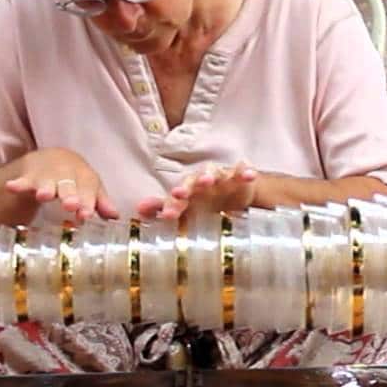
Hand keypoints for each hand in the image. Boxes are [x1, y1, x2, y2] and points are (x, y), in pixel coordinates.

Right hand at [3, 148, 121, 223]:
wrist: (49, 159)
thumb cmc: (74, 179)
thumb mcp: (88, 188)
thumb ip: (99, 202)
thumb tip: (115, 216)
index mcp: (84, 176)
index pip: (88, 187)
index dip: (88, 201)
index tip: (86, 214)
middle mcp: (66, 173)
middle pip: (68, 183)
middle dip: (70, 194)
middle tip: (70, 205)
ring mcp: (46, 174)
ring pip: (47, 181)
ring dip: (46, 188)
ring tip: (44, 196)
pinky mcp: (27, 176)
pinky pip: (22, 180)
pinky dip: (17, 184)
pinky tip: (12, 187)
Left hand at [134, 160, 259, 221]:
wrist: (236, 197)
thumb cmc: (206, 203)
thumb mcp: (186, 209)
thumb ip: (163, 208)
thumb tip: (138, 210)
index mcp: (189, 190)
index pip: (178, 195)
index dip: (172, 204)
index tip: (167, 215)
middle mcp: (203, 181)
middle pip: (194, 180)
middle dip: (188, 186)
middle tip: (181, 193)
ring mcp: (223, 177)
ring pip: (217, 172)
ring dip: (211, 175)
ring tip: (208, 180)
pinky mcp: (241, 177)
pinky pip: (243, 171)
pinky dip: (245, 171)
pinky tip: (248, 175)